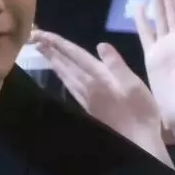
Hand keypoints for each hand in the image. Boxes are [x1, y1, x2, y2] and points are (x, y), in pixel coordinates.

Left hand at [33, 30, 170, 162]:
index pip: (74, 54)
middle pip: (64, 63)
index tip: (42, 33)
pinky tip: (58, 71)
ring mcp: (84, 96)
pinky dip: (59, 73)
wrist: (136, 140)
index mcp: (98, 77)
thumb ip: (116, 64)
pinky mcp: (86, 105)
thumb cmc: (140, 111)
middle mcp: (86, 85)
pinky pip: (67, 84)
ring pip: (63, 73)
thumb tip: (101, 45)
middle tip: (33, 37)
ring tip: (41, 49)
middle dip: (49, 48)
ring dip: (51, 59)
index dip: (58, 42)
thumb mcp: (134, 84)